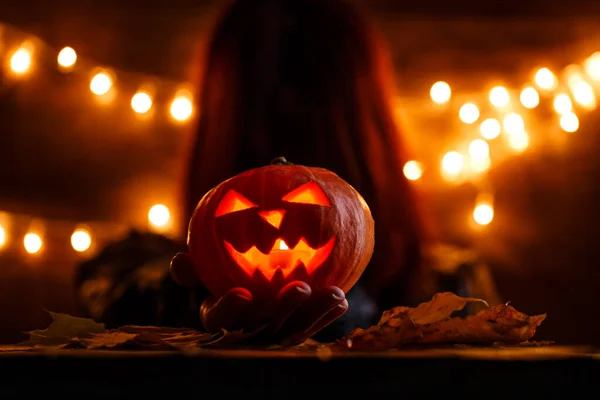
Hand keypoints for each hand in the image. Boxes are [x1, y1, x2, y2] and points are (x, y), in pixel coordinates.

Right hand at [170, 252, 347, 344]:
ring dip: (314, 313)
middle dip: (283, 310)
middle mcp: (247, 332)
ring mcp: (273, 335)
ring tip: (334, 293)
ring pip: (293, 330)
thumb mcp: (204, 267)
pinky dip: (326, 314)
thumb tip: (179, 262)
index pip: (219, 322)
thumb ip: (192, 267)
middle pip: (264, 327)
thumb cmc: (220, 271)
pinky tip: (341, 298)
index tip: (241, 293)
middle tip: (299, 287)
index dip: (229, 311)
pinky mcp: (295, 332)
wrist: (247, 280)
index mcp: (219, 317)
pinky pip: (312, 327)